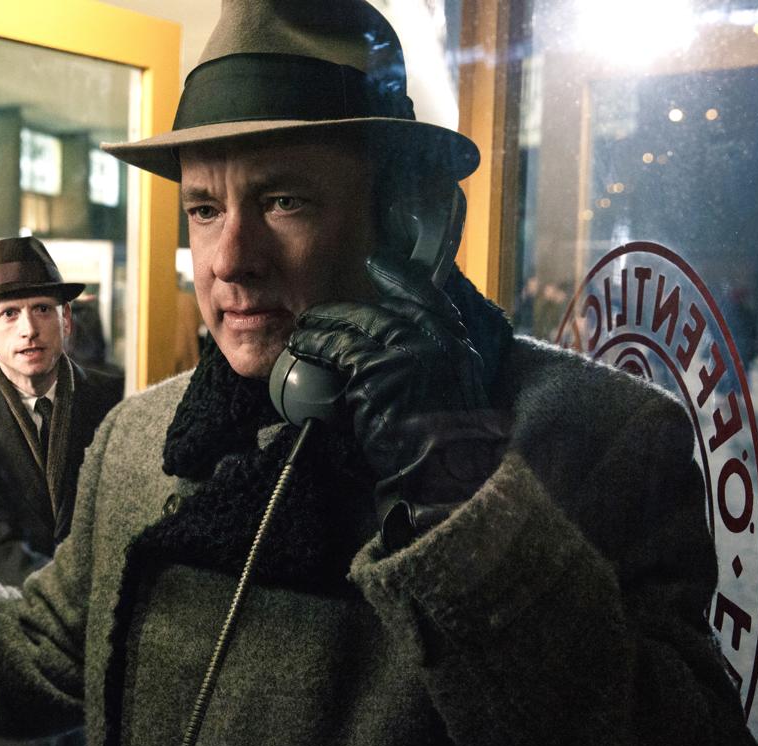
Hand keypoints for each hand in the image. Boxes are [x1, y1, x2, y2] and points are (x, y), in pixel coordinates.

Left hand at [286, 259, 508, 544]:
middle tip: (322, 312)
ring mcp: (408, 351)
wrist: (442, 473)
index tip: (378, 261)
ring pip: (357, 323)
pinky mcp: (377, 369)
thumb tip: (396, 347)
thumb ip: (427, 364)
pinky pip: (337, 347)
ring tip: (304, 330)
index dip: (400, 276)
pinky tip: (301, 346)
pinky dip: (315, 344)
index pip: (427, 294)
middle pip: (383, 309)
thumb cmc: (441, 446)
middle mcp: (436, 340)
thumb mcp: (448, 394)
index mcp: (456, 344)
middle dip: (347, 310)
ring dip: (324, 325)